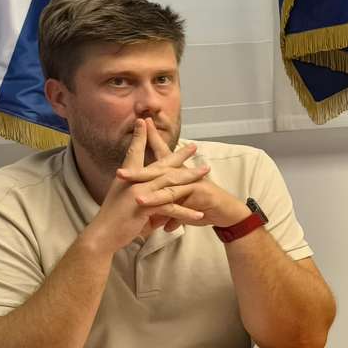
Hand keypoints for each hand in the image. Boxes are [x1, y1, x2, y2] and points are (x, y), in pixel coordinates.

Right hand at [86, 120, 211, 252]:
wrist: (102, 235)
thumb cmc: (116, 221)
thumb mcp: (129, 204)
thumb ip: (145, 199)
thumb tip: (159, 203)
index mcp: (128, 177)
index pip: (135, 153)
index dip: (140, 137)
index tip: (145, 122)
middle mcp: (133, 181)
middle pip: (160, 164)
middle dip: (179, 155)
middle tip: (194, 146)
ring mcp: (139, 192)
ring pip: (170, 182)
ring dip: (190, 176)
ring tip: (206, 171)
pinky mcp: (143, 207)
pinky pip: (169, 207)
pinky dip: (185, 212)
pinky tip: (199, 214)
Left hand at [124, 122, 249, 228]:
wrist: (227, 212)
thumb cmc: (203, 205)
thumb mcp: (180, 205)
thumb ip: (167, 207)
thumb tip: (154, 218)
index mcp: (176, 173)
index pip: (161, 155)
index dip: (150, 140)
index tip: (140, 124)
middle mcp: (183, 174)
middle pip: (159, 169)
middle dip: (138, 172)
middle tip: (120, 174)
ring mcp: (192, 183)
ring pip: (168, 188)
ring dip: (152, 195)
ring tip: (136, 200)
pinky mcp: (200, 193)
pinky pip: (184, 203)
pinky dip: (173, 213)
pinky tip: (163, 223)